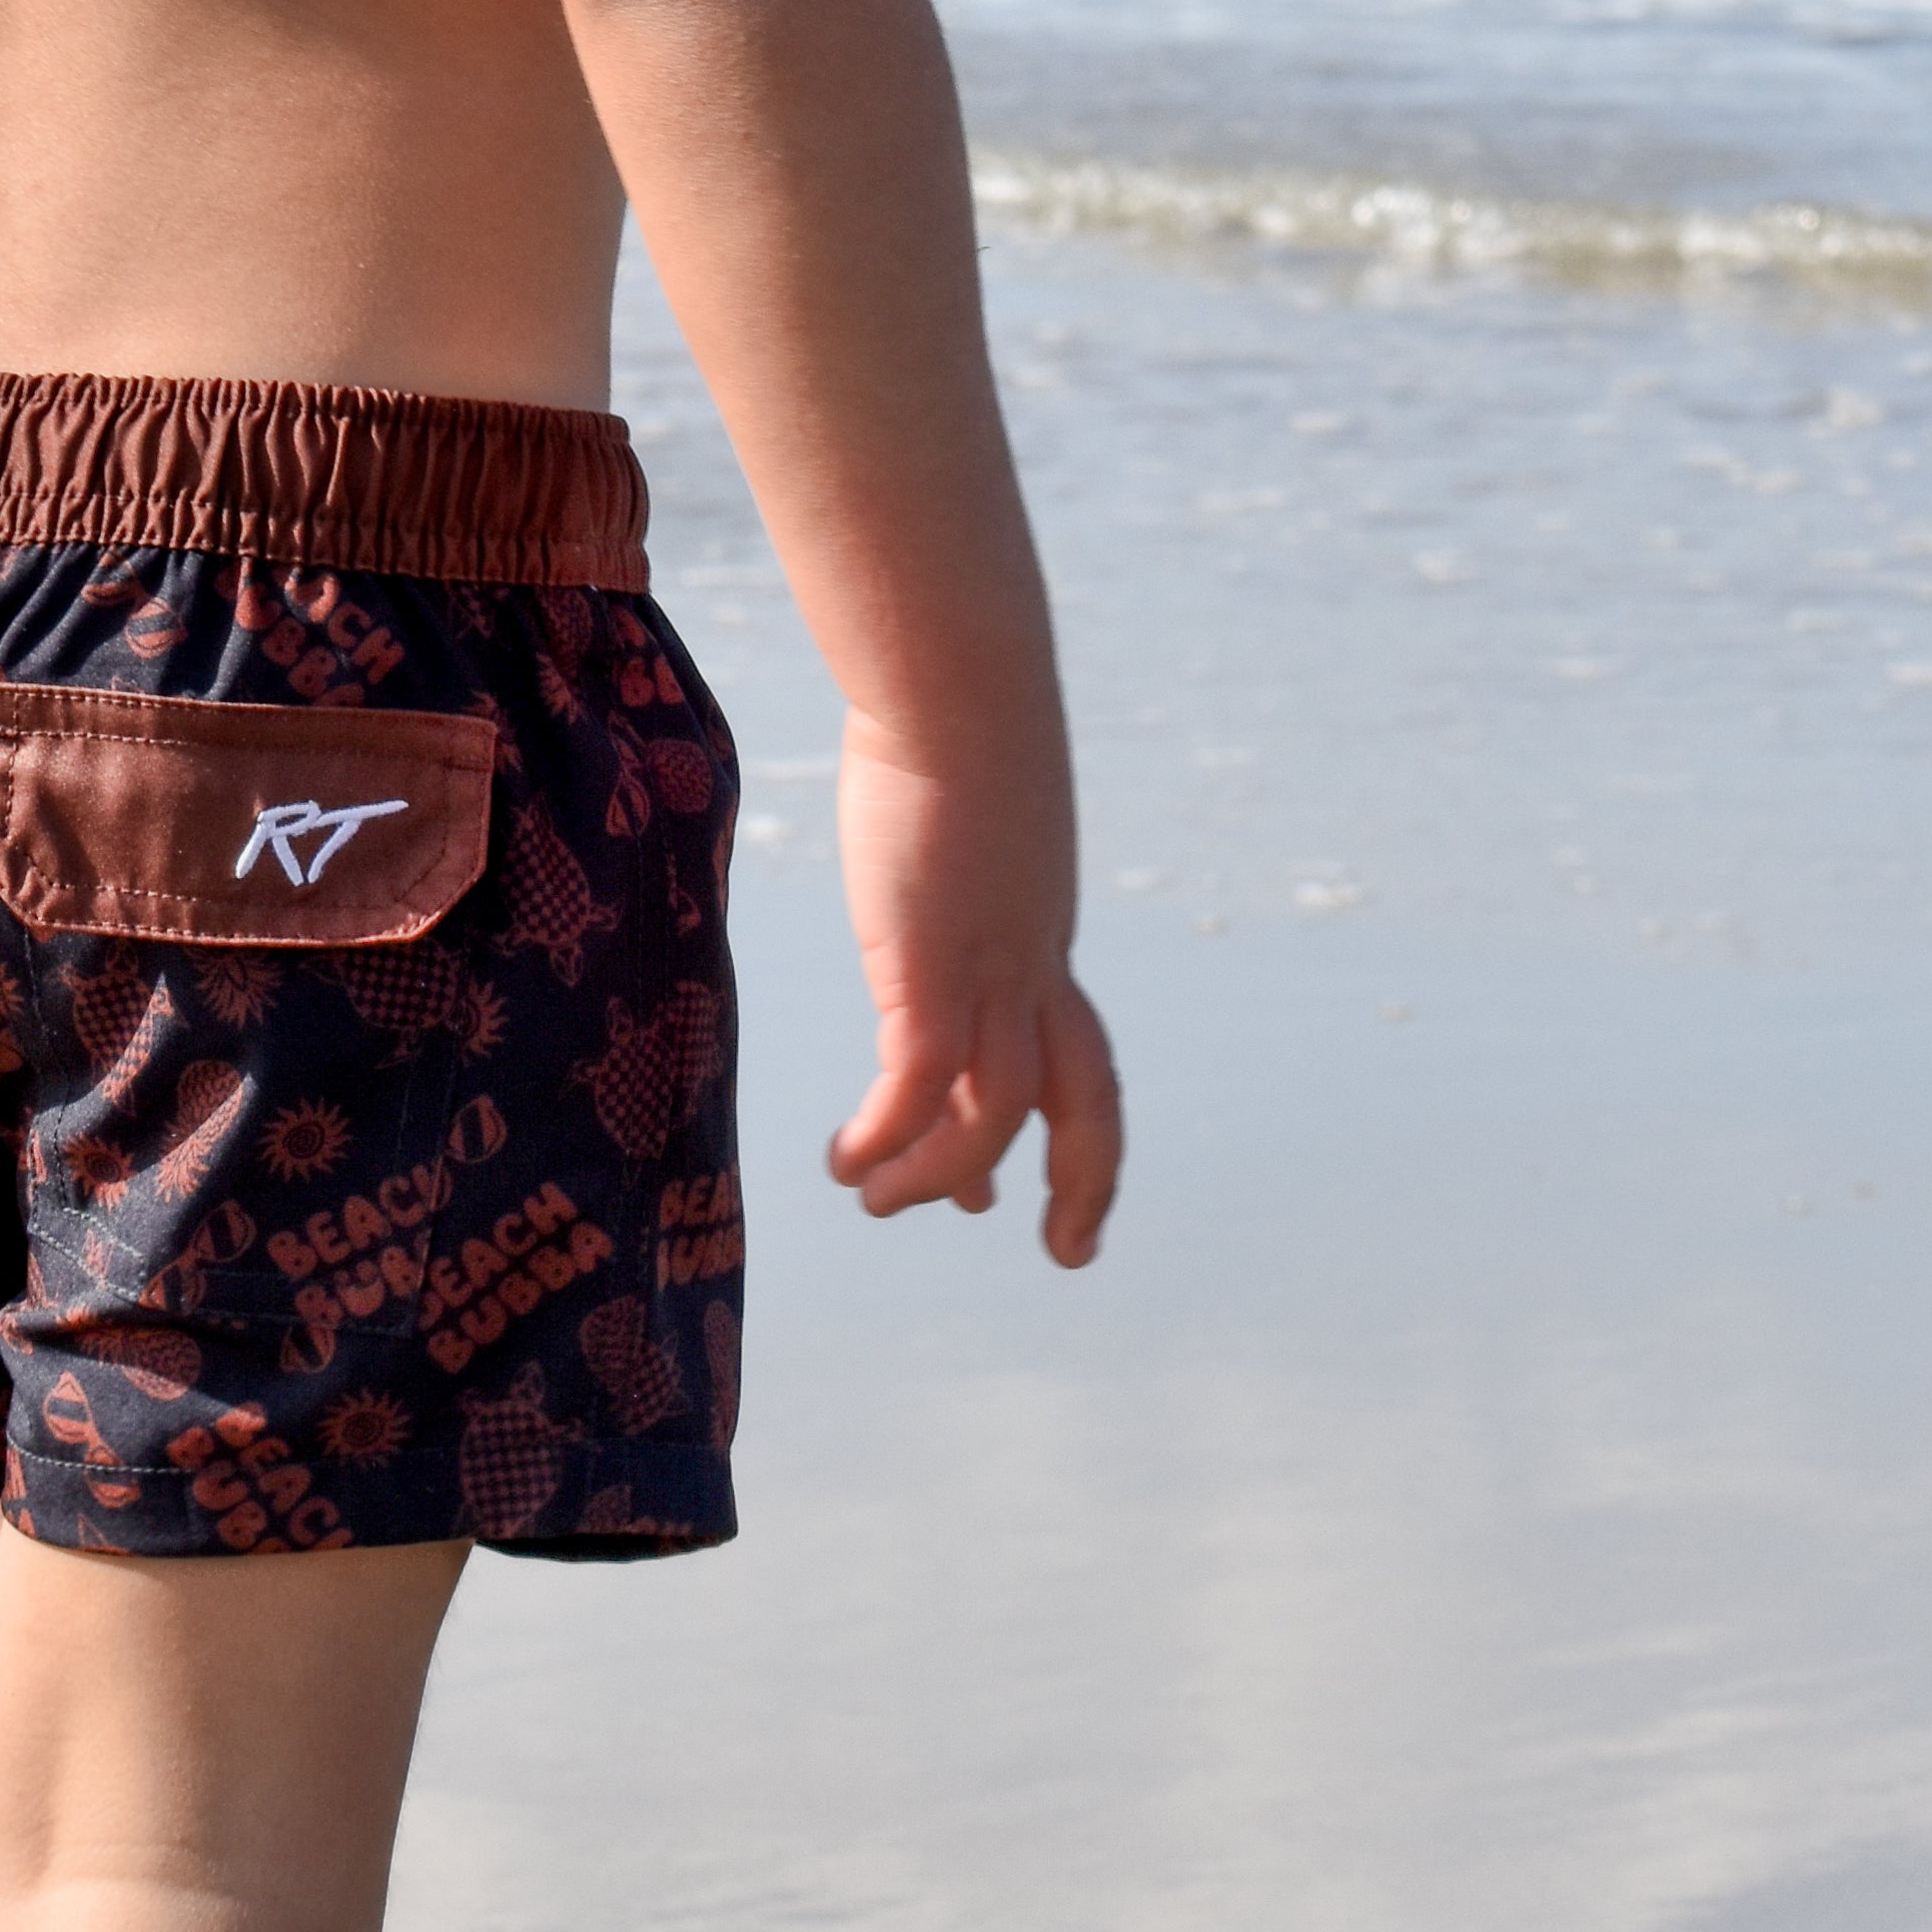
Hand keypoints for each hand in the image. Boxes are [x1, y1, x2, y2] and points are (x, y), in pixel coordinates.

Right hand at [824, 721, 1121, 1267]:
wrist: (957, 680)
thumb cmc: (952, 705)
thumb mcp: (967, 799)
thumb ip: (957, 836)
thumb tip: (932, 811)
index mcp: (1041, 925)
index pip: (1071, 1046)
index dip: (1063, 1122)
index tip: (1028, 1185)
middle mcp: (1033, 960)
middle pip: (1089, 1095)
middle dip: (1084, 1181)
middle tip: (1065, 1251)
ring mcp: (990, 969)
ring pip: (993, 1116)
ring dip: (939, 1176)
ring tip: (875, 1201)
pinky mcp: (931, 967)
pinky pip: (919, 1090)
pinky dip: (887, 1138)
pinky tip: (843, 1156)